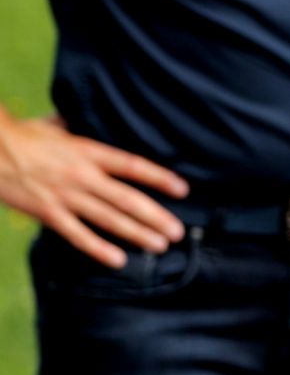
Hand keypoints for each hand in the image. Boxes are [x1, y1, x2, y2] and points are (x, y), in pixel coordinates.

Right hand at [0, 113, 187, 266]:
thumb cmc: (22, 137)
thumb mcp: (57, 126)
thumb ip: (80, 128)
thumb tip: (93, 115)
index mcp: (88, 152)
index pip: (132, 165)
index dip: (159, 178)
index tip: (182, 189)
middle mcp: (82, 175)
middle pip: (127, 198)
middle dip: (156, 216)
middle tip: (178, 231)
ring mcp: (65, 196)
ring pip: (108, 218)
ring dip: (137, 233)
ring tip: (160, 245)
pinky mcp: (46, 213)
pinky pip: (76, 234)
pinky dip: (98, 248)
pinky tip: (118, 260)